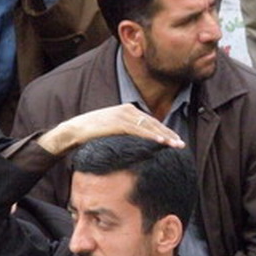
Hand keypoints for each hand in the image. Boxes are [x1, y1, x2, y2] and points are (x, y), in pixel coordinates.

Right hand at [37, 104, 184, 154]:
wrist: (74, 131)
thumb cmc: (92, 134)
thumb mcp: (112, 132)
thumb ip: (125, 134)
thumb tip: (136, 145)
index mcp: (128, 111)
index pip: (151, 122)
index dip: (165, 131)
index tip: (176, 141)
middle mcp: (128, 110)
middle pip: (154, 123)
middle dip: (169, 134)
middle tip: (181, 145)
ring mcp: (123, 115)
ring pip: (149, 127)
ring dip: (164, 136)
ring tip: (176, 145)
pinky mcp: (118, 122)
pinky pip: (139, 130)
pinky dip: (151, 136)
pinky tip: (161, 142)